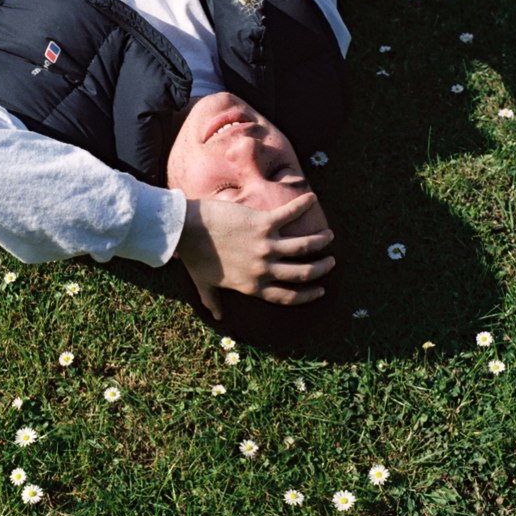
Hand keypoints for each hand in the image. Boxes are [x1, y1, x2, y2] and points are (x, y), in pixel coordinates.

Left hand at [175, 193, 334, 319]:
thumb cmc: (194, 257)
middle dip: (321, 268)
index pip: (288, 296)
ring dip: (320, 241)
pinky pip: (289, 214)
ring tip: (329, 236)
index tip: (319, 290)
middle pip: (302, 273)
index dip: (307, 295)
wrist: (185, 230)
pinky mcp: (262, 223)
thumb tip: (218, 317)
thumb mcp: (204, 285)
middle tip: (330, 262)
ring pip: (303, 246)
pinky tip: (312, 197)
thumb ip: (214, 302)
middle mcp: (263, 268)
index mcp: (252, 285)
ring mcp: (265, 245)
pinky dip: (302, 205)